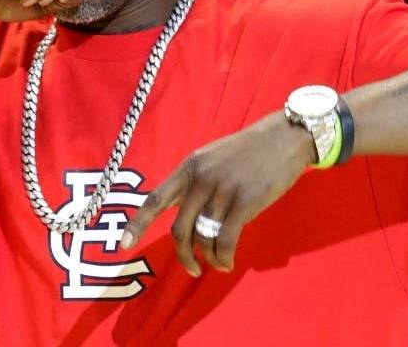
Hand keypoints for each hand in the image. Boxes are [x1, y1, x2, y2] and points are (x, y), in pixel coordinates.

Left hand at [121, 111, 315, 275]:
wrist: (283, 138)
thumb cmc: (248, 152)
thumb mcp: (212, 159)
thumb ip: (195, 183)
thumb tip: (185, 216)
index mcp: (189, 168)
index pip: (155, 199)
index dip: (138, 224)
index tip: (123, 245)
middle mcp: (200, 179)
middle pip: (179, 229)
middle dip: (183, 256)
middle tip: (192, 268)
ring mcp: (222, 190)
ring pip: (204, 237)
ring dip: (210, 257)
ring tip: (219, 262)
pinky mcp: (244, 202)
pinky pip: (226, 240)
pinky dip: (224, 256)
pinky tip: (228, 262)